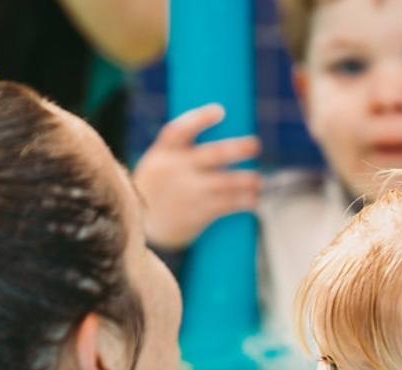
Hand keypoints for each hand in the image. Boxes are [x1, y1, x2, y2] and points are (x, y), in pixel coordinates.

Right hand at [134, 103, 260, 250]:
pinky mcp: (199, 213)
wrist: (144, 227)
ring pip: (226, 182)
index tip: (220, 110)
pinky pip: (228, 204)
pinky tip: (254, 200)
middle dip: (237, 149)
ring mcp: (189, 192)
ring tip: (257, 180)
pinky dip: (245, 201)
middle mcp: (177, 170)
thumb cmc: (160, 186)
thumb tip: (226, 135)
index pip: (178, 130)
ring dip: (247, 180)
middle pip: (213, 154)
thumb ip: (184, 150)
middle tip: (255, 145)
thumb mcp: (160, 163)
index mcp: (164, 152)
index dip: (200, 119)